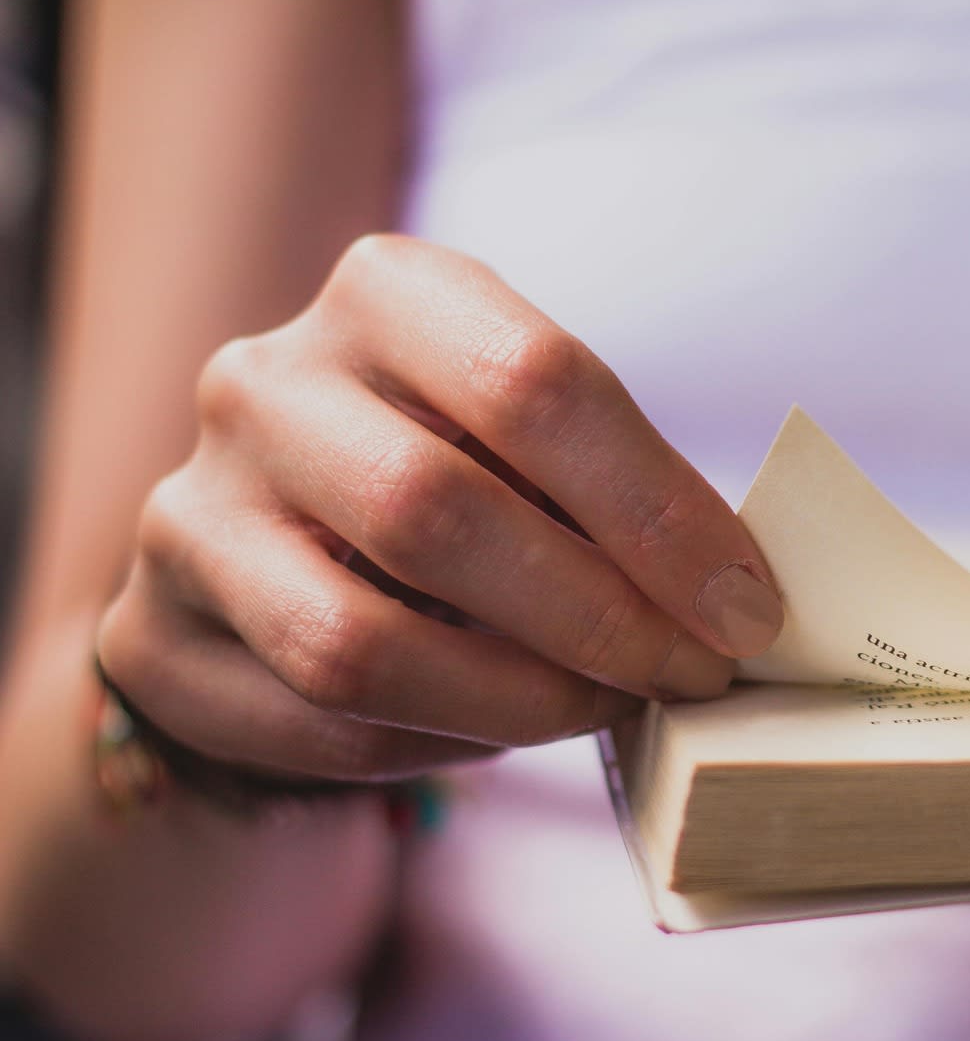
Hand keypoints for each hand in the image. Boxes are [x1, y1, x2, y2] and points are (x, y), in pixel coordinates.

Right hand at [98, 235, 783, 782]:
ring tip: (606, 707)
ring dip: (520, 700)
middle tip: (691, 676)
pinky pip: (319, 725)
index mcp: (387, 295)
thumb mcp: (538, 449)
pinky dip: (442, 745)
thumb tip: (744, 598)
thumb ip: (620, 496)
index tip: (746, 608)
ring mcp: (189, 510)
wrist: (278, 558)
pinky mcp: (152, 638)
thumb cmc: (460, 485)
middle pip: (438, 509)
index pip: (534, 381)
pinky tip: (500, 729)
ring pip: (359, 644)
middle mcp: (265, 382)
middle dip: (597, 617)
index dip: (658, 510)